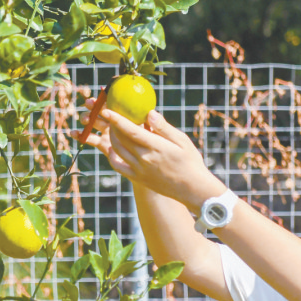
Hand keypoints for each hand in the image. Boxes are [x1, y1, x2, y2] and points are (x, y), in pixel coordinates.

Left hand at [71, 100, 224, 210]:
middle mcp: (144, 160)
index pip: (131, 131)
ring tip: (114, 128)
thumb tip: (149, 113)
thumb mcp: (182, 141)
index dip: (117, 120)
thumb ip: (163, 127)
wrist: (193, 189)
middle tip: (112, 115)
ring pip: (117, 151)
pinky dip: (113, 155)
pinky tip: (116, 148)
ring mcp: (139, 171)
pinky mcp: (137, 179)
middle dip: (112, 125)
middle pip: (120, 140)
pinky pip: (118, 166)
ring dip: (112, 138)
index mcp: (155, 148)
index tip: (107, 110)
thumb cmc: (191, 162)